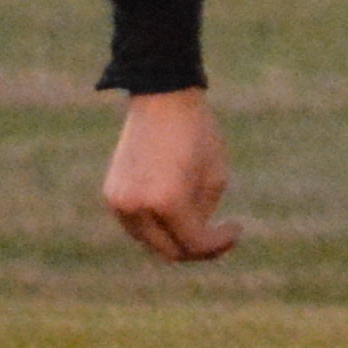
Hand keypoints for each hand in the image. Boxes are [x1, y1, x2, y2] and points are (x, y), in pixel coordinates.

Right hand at [104, 88, 238, 262]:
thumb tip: (192, 239)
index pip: (194, 244)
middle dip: (197, 248)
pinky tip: (177, 209)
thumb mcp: (215, 177)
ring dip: (175, 238)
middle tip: (218, 235)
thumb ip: (203, 216)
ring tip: (199, 220)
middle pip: (169, 251)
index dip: (219, 244)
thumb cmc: (197, 133)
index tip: (237, 227)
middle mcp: (138, 207)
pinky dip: (156, 225)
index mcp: (168, 202)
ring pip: (150, 241)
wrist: (161, 97)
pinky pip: (136, 225)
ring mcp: (119, 203)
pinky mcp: (111, 194)